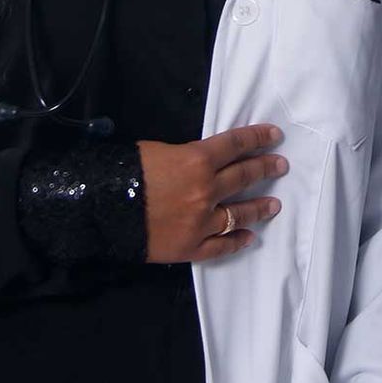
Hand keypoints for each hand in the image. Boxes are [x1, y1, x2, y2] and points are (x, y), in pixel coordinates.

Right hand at [137, 123, 286, 263]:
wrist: (100, 209)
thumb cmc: (126, 172)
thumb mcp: (158, 150)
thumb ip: (187, 156)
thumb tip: (202, 161)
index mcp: (197, 160)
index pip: (236, 145)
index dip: (257, 138)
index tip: (273, 135)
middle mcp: (206, 190)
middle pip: (244, 176)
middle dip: (265, 168)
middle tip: (281, 166)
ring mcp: (201, 221)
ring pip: (238, 213)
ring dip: (258, 208)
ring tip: (274, 205)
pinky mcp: (191, 247)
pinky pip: (220, 246)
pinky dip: (236, 242)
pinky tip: (248, 238)